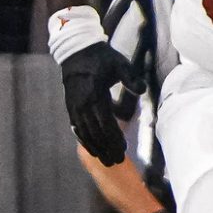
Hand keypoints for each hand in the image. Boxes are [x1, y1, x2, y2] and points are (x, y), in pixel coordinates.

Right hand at [60, 41, 135, 165]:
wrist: (77, 51)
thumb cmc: (102, 57)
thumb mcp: (120, 63)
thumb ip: (131, 78)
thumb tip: (142, 89)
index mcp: (95, 95)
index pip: (105, 123)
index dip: (114, 138)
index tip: (124, 149)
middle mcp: (82, 104)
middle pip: (95, 132)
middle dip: (107, 148)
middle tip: (118, 162)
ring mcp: (74, 106)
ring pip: (84, 133)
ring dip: (96, 148)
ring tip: (107, 161)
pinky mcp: (70, 107)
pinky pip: (76, 128)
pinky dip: (84, 141)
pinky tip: (93, 150)